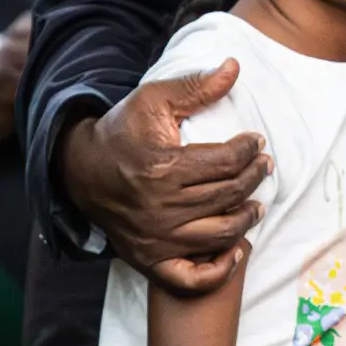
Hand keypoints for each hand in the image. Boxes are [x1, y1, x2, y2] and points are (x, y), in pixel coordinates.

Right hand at [59, 61, 269, 292]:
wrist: (81, 171)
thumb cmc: (122, 132)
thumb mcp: (153, 99)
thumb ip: (196, 86)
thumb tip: (234, 67)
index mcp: (163, 169)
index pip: (226, 163)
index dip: (249, 150)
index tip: (256, 141)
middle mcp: (160, 209)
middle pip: (228, 197)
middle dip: (254, 178)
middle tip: (263, 166)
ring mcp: (155, 239)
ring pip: (219, 235)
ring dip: (246, 219)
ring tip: (256, 203)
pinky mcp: (149, 260)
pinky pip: (191, 278)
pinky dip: (218, 271)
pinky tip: (235, 250)